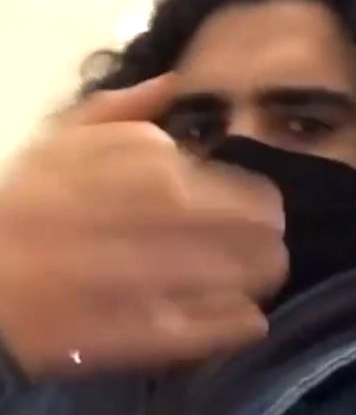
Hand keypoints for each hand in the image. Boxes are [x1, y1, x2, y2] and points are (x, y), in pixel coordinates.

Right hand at [0, 74, 286, 379]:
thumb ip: (126, 108)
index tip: (262, 216)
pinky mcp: (135, 332)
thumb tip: (177, 82)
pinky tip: (248, 321)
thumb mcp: (65, 136)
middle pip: (258, 237)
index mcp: (152, 165)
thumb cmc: (27, 202)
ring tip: (256, 284)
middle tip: (266, 253)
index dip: (262, 208)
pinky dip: (236, 326)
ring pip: (242, 281)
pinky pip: (210, 329)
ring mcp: (151, 277)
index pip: (250, 191)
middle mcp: (161, 216)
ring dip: (258, 282)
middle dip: (270, 246)